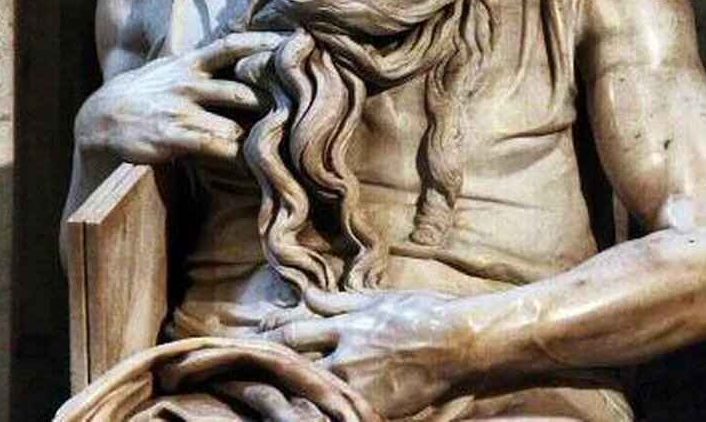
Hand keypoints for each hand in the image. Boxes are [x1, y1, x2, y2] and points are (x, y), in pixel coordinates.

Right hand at [75, 32, 281, 165]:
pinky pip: (210, 147)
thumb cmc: (145, 87)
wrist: (100, 117)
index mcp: (190, 63)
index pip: (230, 46)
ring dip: (256, 132)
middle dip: (270, 100)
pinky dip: (234, 155)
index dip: (262, 43)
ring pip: (229, 122)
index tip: (294, 41)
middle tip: (300, 106)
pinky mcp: (170, 137)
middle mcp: (187, 85)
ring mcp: (178, 111)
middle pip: (238, 90)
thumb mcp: (167, 54)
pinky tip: (254, 161)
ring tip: (284, 140)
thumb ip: (188, 27)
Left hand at [265, 290, 473, 418]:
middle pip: (293, 367)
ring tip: (272, 396)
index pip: (292, 333)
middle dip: (268, 366)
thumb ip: (340, 302)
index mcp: (346, 327)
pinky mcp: (375, 409)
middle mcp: (346, 358)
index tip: (250, 337)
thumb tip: (306, 295)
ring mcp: (360, 387)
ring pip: (312, 394)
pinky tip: (312, 409)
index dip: (267, 335)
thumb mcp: (379, 300)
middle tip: (244, 368)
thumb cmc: (424, 315)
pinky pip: (339, 411)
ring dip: (292, 392)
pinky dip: (322, 409)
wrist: (461, 344)